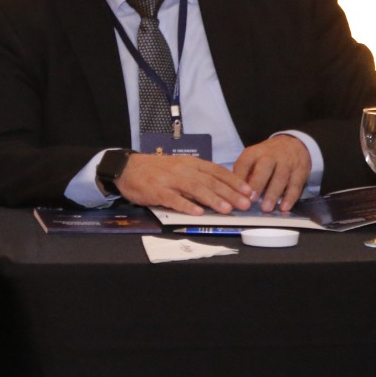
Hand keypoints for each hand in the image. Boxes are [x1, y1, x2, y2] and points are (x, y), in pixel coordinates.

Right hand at [115, 152, 254, 215]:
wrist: (127, 168)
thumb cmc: (156, 170)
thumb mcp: (179, 167)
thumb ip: (198, 176)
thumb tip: (223, 190)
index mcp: (190, 163)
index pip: (217, 171)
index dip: (234, 181)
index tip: (249, 191)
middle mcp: (182, 170)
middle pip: (209, 181)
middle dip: (229, 193)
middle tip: (244, 204)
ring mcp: (168, 180)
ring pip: (194, 189)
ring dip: (212, 199)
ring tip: (226, 209)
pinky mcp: (155, 191)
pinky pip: (173, 198)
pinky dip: (185, 205)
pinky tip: (197, 213)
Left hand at [233, 135, 311, 211]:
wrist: (292, 144)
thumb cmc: (266, 157)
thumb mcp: (252, 159)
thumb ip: (244, 174)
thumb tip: (235, 194)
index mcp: (254, 153)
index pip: (244, 163)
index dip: (240, 177)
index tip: (236, 192)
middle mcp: (271, 156)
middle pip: (264, 168)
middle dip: (257, 184)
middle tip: (251, 200)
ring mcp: (287, 162)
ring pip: (281, 177)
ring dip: (273, 194)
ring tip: (266, 208)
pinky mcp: (301, 170)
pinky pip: (296, 184)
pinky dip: (290, 197)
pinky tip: (285, 208)